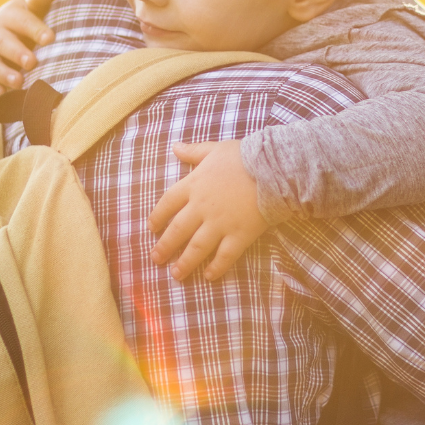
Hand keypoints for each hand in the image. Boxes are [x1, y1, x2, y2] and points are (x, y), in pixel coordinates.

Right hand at [0, 0, 55, 97]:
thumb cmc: (30, 22)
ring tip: (19, 82)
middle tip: (32, 62)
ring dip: (3, 73)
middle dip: (16, 52)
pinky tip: (0, 95)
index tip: (51, 38)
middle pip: (2, 42)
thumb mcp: (34, 9)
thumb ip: (39, 2)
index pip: (22, 21)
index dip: (35, 29)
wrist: (10, 34)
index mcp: (10, 16)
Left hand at [148, 141, 271, 281]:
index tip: (152, 228)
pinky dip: (216, 267)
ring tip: (176, 274)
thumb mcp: (215, 149)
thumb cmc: (244, 156)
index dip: (158, 217)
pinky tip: (209, 277)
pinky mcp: (239, 235)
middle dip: (165, 247)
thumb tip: (174, 147)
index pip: (168, 203)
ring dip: (185, 263)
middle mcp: (202, 207)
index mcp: (194, 185)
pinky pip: (224, 256)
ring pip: (197, 248)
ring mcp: (220, 224)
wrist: (272, 168)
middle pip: (177, 230)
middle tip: (156, 259)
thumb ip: (194, 151)